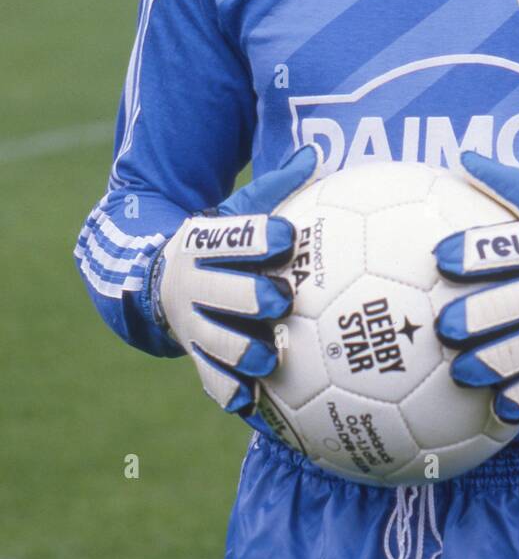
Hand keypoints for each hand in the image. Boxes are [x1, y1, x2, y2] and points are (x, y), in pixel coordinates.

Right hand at [141, 144, 319, 414]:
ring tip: (271, 358)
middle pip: (220, 291)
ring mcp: (193, 324)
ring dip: (241, 351)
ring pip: (214, 341)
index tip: (288, 236)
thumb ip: (278, 188)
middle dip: (248, 296)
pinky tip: (253, 404)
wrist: (163, 279)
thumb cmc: (226, 243)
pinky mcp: (198, 358)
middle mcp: (195, 284)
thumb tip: (315, 154)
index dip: (259, 236)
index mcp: (207, 242)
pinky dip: (229, 392)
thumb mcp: (241, 210)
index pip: (233, 237)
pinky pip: (211, 380)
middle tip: (280, 300)